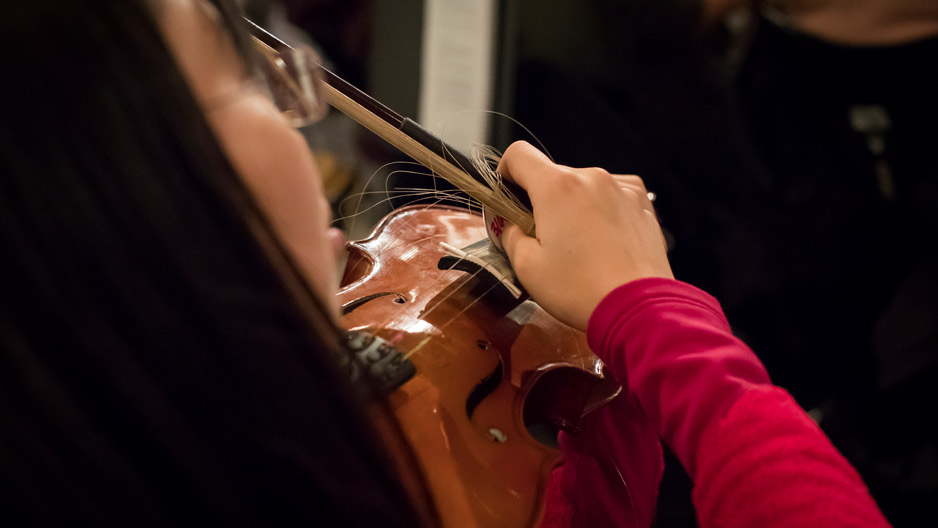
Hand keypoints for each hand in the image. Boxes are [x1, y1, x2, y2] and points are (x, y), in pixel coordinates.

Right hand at [498, 141, 672, 330]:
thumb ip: (510, 236)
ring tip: (578, 247)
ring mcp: (621, 188)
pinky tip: (602, 242)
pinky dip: (601, 212)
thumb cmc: (581, 290)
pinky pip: (611, 197)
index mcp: (557, 187)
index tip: (508, 196)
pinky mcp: (641, 204)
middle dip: (541, 201)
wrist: (638, 309)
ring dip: (573, 207)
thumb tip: (511, 226)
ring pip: (583, 187)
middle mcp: (591, 178)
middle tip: (542, 238)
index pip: (519, 154)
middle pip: (553, 175)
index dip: (506, 173)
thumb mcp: (526, 267)